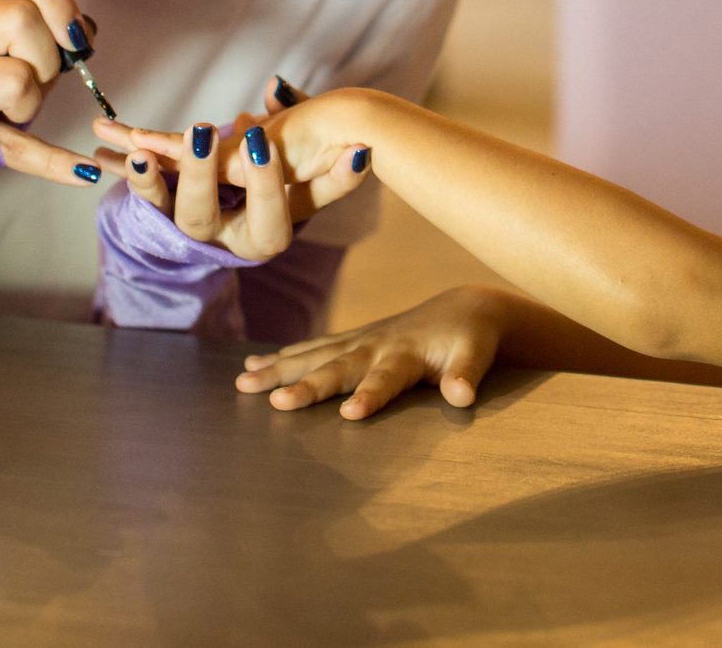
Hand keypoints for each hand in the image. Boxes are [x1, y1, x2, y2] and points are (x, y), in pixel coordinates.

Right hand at [0, 0, 106, 188]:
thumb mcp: (6, 41)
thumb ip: (45, 26)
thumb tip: (85, 30)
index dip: (57, 0)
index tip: (72, 34)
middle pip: (20, 20)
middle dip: (47, 53)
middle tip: (39, 73)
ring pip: (15, 79)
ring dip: (34, 97)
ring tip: (19, 103)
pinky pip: (18, 147)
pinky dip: (56, 163)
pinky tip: (83, 173)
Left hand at [92, 84, 370, 261]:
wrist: (249, 201)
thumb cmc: (298, 179)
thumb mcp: (316, 180)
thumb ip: (336, 172)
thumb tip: (359, 150)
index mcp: (265, 238)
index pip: (267, 216)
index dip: (265, 181)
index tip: (260, 137)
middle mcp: (222, 238)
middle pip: (202, 217)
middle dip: (197, 176)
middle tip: (200, 135)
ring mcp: (188, 222)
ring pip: (162, 208)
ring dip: (147, 180)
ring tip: (137, 153)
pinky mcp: (165, 202)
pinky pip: (142, 183)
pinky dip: (127, 165)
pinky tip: (104, 142)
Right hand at [237, 285, 514, 417]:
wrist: (464, 308)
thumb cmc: (470, 339)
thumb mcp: (477, 355)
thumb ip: (467, 374)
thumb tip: (462, 396)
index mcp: (407, 353)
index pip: (386, 378)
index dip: (370, 395)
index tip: (350, 413)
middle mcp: (377, 344)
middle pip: (339, 367)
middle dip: (308, 385)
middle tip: (277, 403)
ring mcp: (361, 339)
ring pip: (315, 355)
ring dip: (279, 368)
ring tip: (244, 382)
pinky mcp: (352, 339)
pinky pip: (313, 348)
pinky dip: (283, 356)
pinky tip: (254, 366)